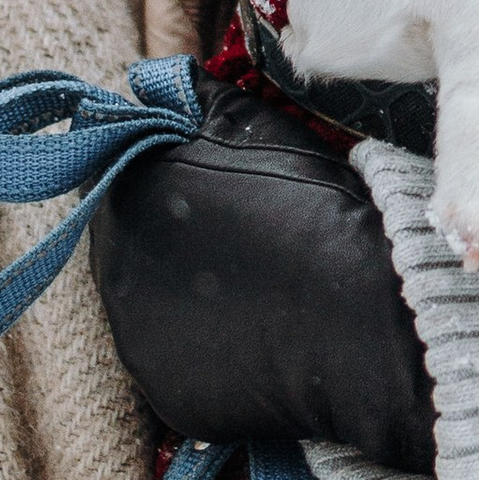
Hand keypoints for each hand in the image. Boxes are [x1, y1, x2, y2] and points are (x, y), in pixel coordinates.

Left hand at [91, 78, 437, 472]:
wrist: (364, 316)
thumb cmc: (315, 209)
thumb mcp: (255, 128)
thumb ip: (194, 97)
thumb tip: (155, 81)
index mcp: (127, 195)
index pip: (117, 173)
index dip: (159, 173)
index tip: (203, 183)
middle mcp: (114, 272)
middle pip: (129, 242)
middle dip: (169, 236)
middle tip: (237, 238)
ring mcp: (138, 344)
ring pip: (151, 308)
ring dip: (185, 296)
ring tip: (254, 290)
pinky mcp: (170, 398)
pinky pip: (180, 366)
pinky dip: (209, 353)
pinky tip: (258, 338)